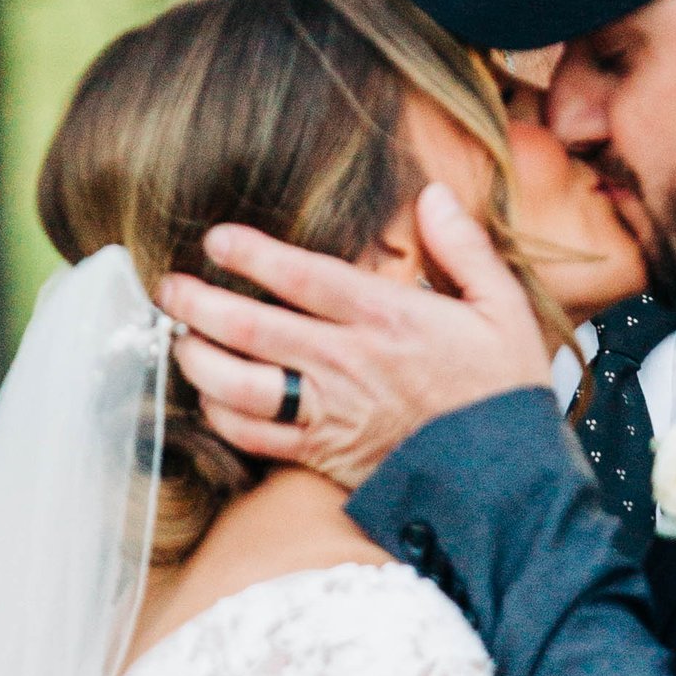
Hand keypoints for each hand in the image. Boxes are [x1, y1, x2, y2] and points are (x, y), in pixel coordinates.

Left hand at [160, 184, 553, 491]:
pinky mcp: (322, 455)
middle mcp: (346, 362)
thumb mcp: (502, 307)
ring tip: (179, 338)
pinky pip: (254, 438)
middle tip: (169, 288)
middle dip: (198, 303)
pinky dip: (221, 416)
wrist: (506, 480)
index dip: (250, 255)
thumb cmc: (502, 391)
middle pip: (250, 326)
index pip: (301, 276)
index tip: (216, 240)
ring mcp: (329, 412)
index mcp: (386, 317)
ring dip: (198, 359)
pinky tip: (209, 397)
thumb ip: (463, 247)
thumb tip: (435, 195)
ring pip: (239, 385)